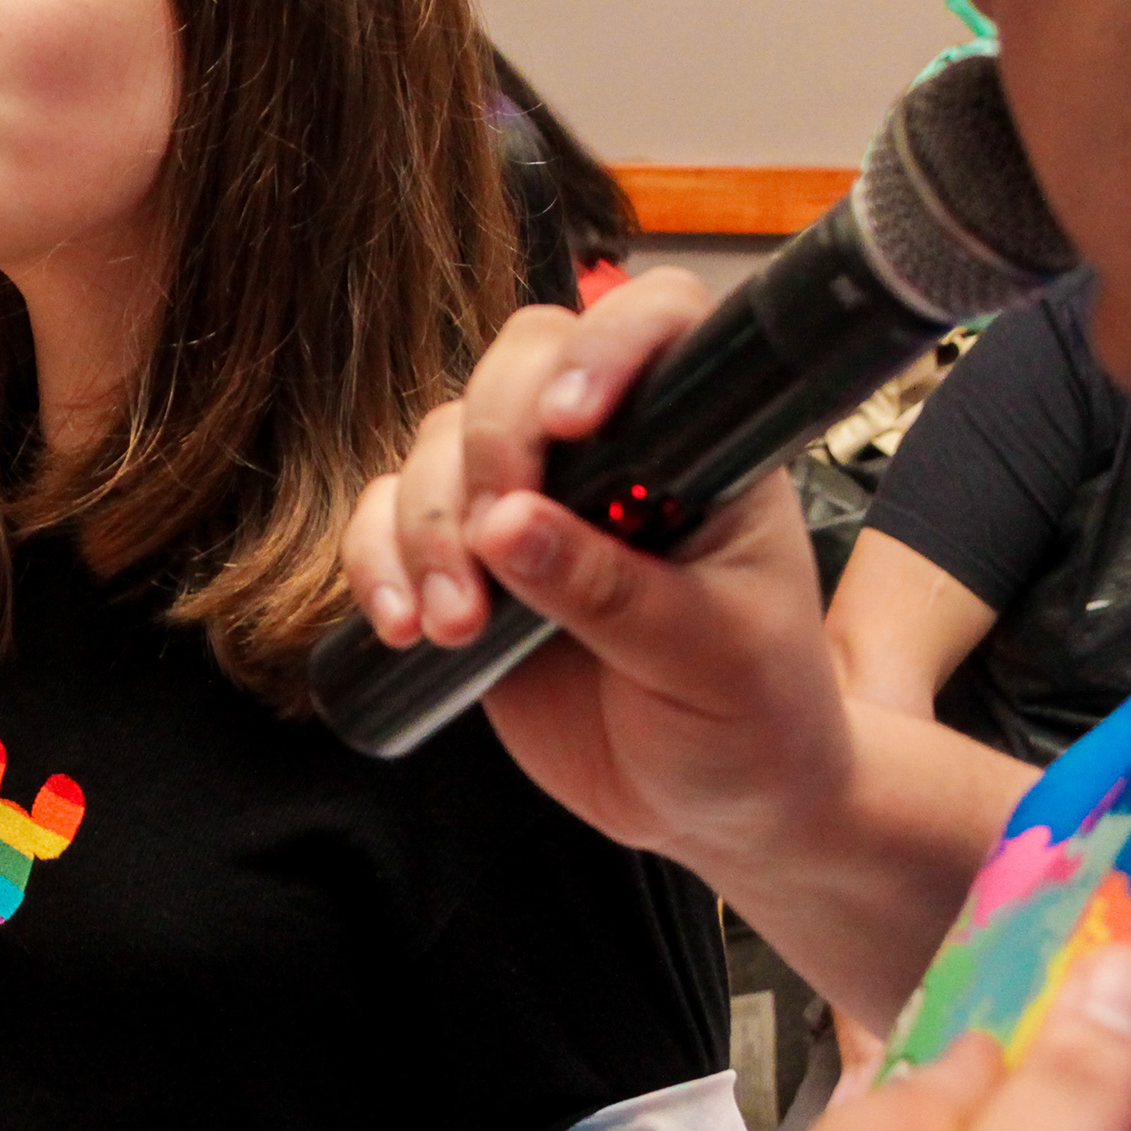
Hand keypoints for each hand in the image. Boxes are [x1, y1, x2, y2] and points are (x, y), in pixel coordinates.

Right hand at [339, 272, 852, 892]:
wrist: (716, 804)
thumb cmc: (754, 717)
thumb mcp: (713, 660)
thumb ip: (614, 592)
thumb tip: (506, 529)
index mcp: (699, 444)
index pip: (656, 326)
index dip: (605, 347)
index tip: (571, 423)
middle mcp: (609, 448)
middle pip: (518, 364)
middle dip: (488, 450)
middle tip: (492, 546)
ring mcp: (531, 498)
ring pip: (441, 441)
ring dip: (428, 526)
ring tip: (457, 627)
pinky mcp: (467, 557)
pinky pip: (389, 518)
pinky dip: (376, 559)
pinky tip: (403, 627)